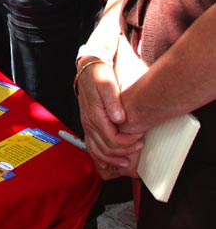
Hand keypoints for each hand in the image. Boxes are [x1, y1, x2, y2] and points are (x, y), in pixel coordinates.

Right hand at [77, 60, 143, 177]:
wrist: (88, 66)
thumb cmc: (99, 73)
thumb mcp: (107, 83)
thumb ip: (113, 101)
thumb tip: (120, 119)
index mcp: (95, 115)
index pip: (112, 139)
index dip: (128, 142)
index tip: (140, 136)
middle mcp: (89, 123)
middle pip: (106, 148)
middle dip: (124, 152)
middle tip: (140, 146)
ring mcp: (87, 125)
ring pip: (97, 151)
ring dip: (112, 159)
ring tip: (127, 161)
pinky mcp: (88, 124)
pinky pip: (91, 146)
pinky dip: (99, 157)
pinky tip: (107, 162)